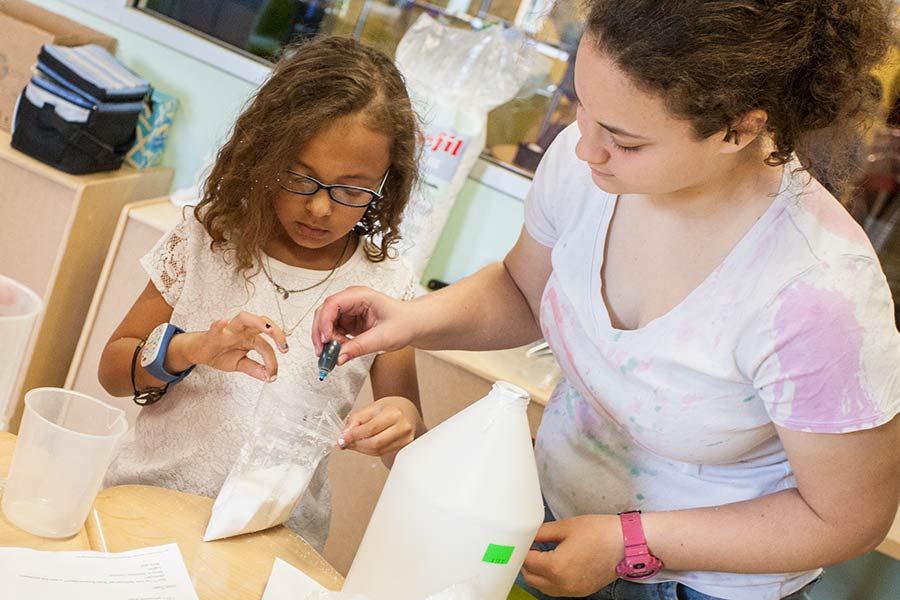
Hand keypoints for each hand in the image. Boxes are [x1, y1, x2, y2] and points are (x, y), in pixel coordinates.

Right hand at [174, 311, 288, 381]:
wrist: (198, 352)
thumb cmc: (219, 353)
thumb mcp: (240, 364)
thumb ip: (255, 369)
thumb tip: (269, 377)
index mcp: (250, 338)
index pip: (266, 346)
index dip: (272, 361)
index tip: (273, 374)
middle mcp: (242, 330)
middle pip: (263, 323)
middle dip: (276, 332)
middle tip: (284, 347)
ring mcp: (229, 330)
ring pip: (244, 318)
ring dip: (257, 322)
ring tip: (266, 329)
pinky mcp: (212, 334)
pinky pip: (215, 328)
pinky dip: (218, 325)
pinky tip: (221, 322)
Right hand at [312, 286, 416, 363]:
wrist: (413, 325)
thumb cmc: (404, 323)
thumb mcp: (384, 337)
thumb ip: (360, 347)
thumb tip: (338, 357)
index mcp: (360, 295)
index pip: (333, 303)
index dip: (324, 321)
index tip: (325, 340)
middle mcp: (351, 300)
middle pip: (324, 313)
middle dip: (321, 334)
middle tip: (323, 353)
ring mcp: (348, 311)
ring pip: (326, 324)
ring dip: (327, 340)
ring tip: (337, 353)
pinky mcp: (348, 321)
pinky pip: (333, 332)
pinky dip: (333, 343)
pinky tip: (342, 350)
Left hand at [338, 396, 424, 455]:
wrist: (408, 413)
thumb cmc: (391, 408)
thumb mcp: (372, 407)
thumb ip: (356, 419)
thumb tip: (345, 434)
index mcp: (394, 413)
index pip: (371, 428)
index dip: (354, 435)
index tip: (342, 438)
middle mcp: (402, 427)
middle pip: (375, 443)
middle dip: (357, 444)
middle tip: (346, 442)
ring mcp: (405, 440)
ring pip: (377, 450)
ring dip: (361, 449)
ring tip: (354, 442)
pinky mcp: (404, 448)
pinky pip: (382, 453)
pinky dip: (369, 450)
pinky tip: (365, 444)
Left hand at [521, 515, 622, 596]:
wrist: (627, 544)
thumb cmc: (599, 532)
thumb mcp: (566, 526)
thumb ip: (542, 533)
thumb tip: (528, 534)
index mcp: (556, 567)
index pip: (527, 562)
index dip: (521, 549)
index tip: (521, 540)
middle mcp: (562, 584)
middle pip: (531, 578)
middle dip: (526, 563)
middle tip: (528, 546)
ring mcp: (572, 590)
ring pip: (543, 587)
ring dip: (536, 573)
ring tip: (539, 554)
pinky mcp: (581, 591)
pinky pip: (557, 590)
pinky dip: (550, 579)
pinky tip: (553, 564)